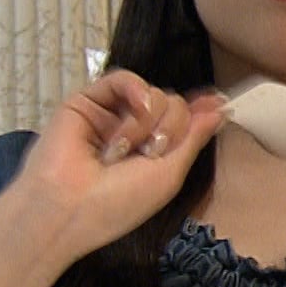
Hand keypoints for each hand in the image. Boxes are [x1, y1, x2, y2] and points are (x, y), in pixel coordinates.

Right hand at [4, 69, 226, 265]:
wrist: (66, 207)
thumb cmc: (116, 203)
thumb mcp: (169, 174)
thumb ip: (194, 138)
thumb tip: (220, 109)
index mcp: (153, 153)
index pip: (183, 122)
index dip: (200, 112)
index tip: (219, 102)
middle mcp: (134, 132)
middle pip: (174, 106)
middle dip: (170, 129)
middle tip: (149, 153)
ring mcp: (112, 115)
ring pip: (154, 94)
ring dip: (148, 122)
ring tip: (123, 150)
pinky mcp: (89, 100)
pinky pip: (124, 79)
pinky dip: (136, 91)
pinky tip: (134, 110)